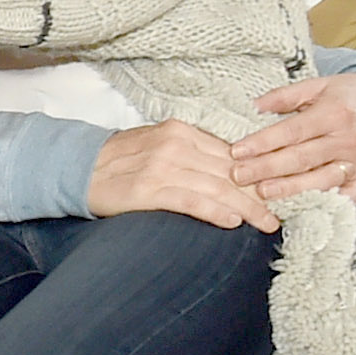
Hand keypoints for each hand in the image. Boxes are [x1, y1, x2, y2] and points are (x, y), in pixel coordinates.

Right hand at [85, 121, 280, 231]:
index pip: (230, 153)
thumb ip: (191, 153)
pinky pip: (191, 201)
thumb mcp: (157, 144)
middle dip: (260, 194)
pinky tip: (233, 222)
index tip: (277, 191)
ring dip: (247, 208)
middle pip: (230, 171)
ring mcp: (160, 167)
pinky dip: (215, 211)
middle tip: (280, 214)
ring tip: (267, 224)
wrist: (74, 166)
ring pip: (217, 187)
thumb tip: (230, 172)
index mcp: (180, 130)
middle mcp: (174, 145)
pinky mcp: (147, 190)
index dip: (257, 174)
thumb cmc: (118, 160)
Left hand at [230, 71, 355, 200]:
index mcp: (332, 114)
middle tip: (238, 176)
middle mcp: (346, 140)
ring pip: (321, 179)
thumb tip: (253, 107)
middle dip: (267, 168)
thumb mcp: (319, 85)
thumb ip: (285, 95)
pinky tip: (305, 210)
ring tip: (264, 194)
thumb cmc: (350, 94)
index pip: (292, 131)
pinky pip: (347, 196)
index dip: (263, 142)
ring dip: (291, 189)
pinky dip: (328, 205)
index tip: (237, 151)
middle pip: (302, 158)